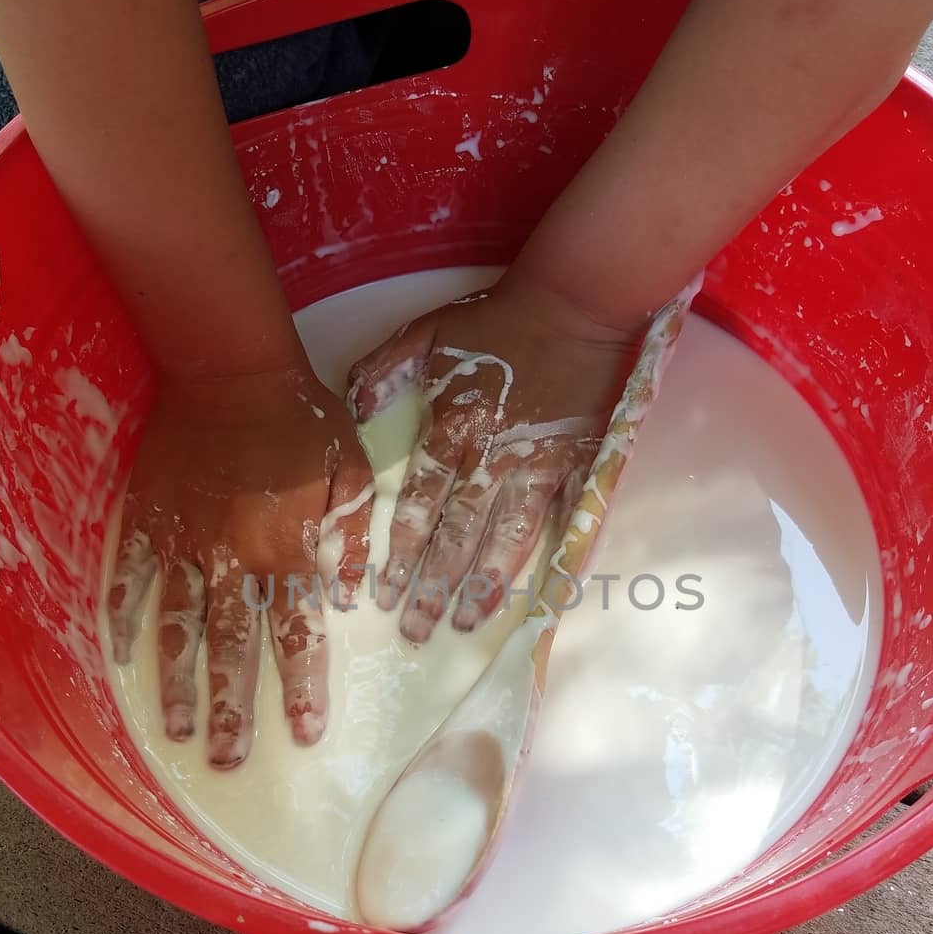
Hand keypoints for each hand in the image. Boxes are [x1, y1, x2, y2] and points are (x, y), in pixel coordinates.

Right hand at [107, 362, 372, 765]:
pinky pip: (129, 576)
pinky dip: (121, 615)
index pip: (296, 631)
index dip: (300, 685)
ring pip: (177, 625)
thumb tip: (354, 595)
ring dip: (175, 682)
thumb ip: (356, 536)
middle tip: (226, 761)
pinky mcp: (146, 519)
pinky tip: (118, 656)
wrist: (229, 366)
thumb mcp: (353, 469)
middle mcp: (232, 557)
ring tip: (172, 731)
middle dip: (229, 708)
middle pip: (231, 646)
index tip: (303, 734)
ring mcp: (183, 541)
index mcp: (287, 547)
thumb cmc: (301, 416)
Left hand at [346, 276, 643, 642]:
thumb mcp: (428, 330)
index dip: (402, 551)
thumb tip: (354, 409)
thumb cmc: (499, 319)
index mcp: (454, 426)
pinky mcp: (579, 463)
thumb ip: (384, 368)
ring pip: (507, 536)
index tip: (384, 593)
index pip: (422, 502)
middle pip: (459, 533)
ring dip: (485, 583)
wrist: (575, 302)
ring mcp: (539, 464)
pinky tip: (541, 592)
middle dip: (435, 586)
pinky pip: (565, 519)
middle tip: (416, 631)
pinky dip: (553, 556)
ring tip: (467, 622)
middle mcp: (493, 455)